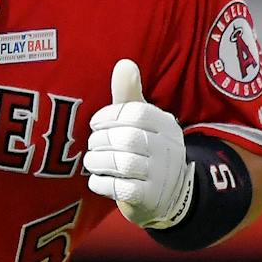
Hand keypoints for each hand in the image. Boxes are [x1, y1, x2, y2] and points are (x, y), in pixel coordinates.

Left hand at [84, 59, 191, 228]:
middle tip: (93, 146)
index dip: (108, 117)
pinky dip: (102, 183)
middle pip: (126, 138)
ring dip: (98, 162)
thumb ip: (129, 94)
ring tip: (93, 162)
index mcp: (166, 124)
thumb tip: (124, 63)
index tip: (96, 125)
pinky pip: (120, 188)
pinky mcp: (150, 198)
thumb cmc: (145, 149)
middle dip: (100, 142)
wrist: (166, 196)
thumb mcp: (140, 121)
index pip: (134, 113)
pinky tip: (98, 180)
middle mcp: (169, 148)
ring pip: (122, 163)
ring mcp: (162, 175)